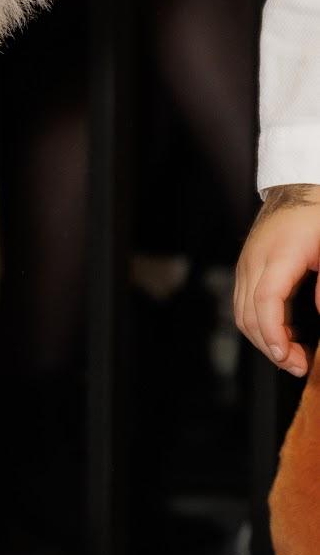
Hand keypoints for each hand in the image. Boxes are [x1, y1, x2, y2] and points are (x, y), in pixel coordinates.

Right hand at [233, 186, 319, 375]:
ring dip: (264, 340)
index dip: (275, 334)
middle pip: (248, 315)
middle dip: (271, 347)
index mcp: (279, 254)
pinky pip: (244, 305)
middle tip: (300, 365)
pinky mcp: (246, 269)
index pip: (266, 302)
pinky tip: (285, 334)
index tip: (288, 358)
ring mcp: (246, 265)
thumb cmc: (317, 215)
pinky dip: (261, 326)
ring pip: (242, 314)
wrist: (298, 190)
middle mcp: (255, 261)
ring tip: (293, 354)